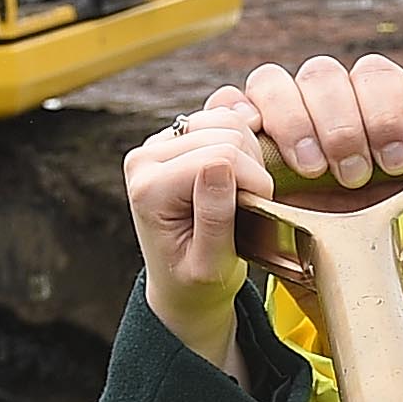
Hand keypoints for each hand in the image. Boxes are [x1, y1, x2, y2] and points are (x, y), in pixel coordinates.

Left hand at [124, 108, 282, 374]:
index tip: (257, 213)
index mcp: (149, 189)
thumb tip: (222, 164)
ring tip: (243, 192)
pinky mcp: (177, 136)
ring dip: (250, 155)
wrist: (182, 284)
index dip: (254, 183)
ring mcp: (159, 142)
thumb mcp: (211, 265)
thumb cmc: (197, 281)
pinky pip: (225, 117)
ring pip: (228, 120)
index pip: (220, 157)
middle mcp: (146, 158)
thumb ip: (214, 217)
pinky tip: (239, 174)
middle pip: (226, 133)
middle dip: (252, 169)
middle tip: (249, 206)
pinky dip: (244, 142)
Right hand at [200, 58, 402, 216]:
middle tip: (354, 176)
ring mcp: (289, 127)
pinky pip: (228, 111)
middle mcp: (334, 107)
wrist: (390, 292)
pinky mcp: (251, 153)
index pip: (373, 74)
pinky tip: (253, 150)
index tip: (394, 163)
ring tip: (312, 172)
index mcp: (384, 104)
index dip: (381, 108)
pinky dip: (233, 117)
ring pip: (272, 83)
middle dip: (339, 121)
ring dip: (290, 119)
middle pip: (321, 75)